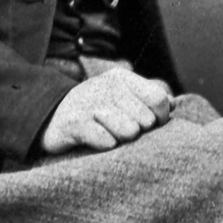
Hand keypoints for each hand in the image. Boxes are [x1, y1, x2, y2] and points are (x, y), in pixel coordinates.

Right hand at [40, 68, 172, 154]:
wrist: (50, 115)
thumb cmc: (94, 109)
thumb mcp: (120, 96)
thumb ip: (147, 98)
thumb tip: (173, 103)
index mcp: (121, 77)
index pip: (158, 99)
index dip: (160, 118)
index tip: (151, 126)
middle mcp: (105, 86)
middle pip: (145, 119)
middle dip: (139, 132)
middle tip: (124, 132)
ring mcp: (89, 104)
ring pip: (128, 130)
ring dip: (123, 139)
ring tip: (112, 136)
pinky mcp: (74, 123)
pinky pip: (104, 140)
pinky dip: (106, 145)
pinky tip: (101, 142)